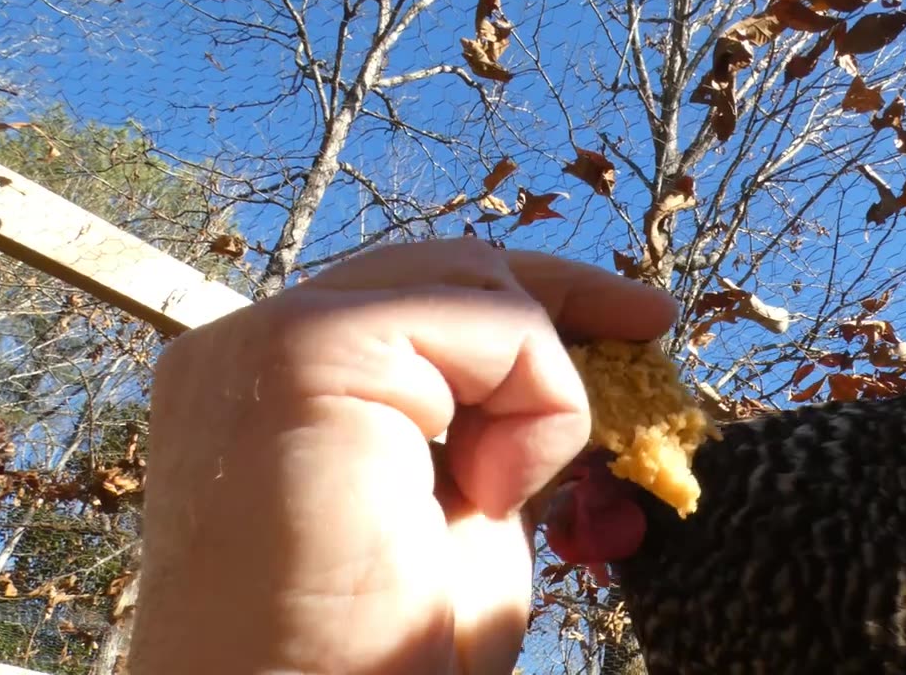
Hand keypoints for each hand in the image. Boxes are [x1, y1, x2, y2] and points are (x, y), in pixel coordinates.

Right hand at [130, 238, 676, 673]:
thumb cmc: (377, 651)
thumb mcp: (464, 512)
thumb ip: (490, 427)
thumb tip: (564, 370)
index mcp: (280, 383)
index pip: (420, 294)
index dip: (535, 294)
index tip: (636, 315)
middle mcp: (254, 344)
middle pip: (447, 268)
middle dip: (561, 302)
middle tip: (650, 326)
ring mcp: (269, 340)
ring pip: (468, 281)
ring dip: (537, 380)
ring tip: (511, 488)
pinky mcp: (307, 354)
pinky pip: (480, 320)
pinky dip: (534, 395)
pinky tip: (500, 488)